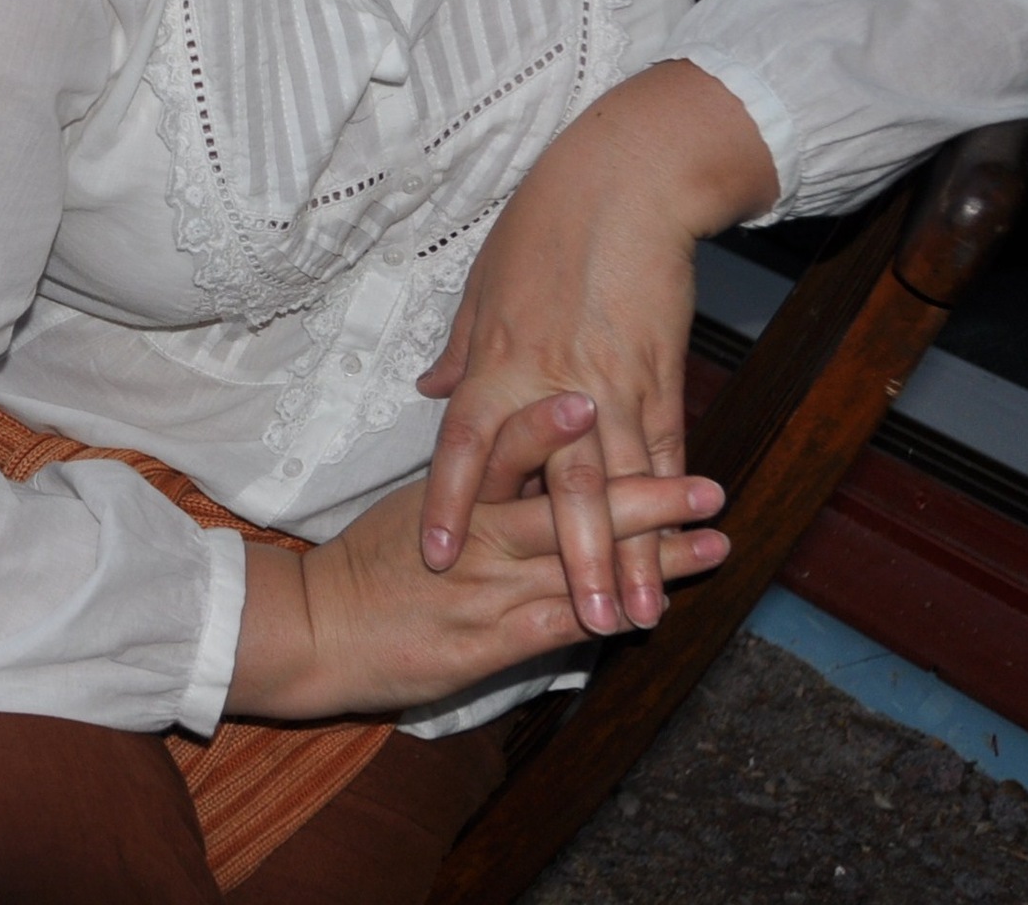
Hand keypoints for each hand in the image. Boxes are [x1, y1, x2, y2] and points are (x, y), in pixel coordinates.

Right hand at [228, 415, 727, 720]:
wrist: (317, 630)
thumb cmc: (366, 559)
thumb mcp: (414, 491)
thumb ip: (459, 450)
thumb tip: (467, 385)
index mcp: (458, 486)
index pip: (512, 442)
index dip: (558, 422)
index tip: (604, 395)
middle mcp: (478, 531)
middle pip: (571, 504)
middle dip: (647, 495)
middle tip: (709, 486)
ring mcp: (486, 587)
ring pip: (581, 564)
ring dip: (651, 558)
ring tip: (710, 545)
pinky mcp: (488, 642)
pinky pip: (559, 623)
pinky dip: (608, 614)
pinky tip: (653, 610)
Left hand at [415, 60, 776, 635]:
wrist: (626, 182)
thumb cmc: (545, 225)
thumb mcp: (485, 282)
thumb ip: (463, 349)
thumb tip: (432, 390)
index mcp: (499, 362)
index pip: (467, 447)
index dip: (449, 504)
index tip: (436, 558)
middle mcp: (557, 385)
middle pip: (565, 488)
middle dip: (574, 565)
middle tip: (582, 631)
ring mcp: (617, 384)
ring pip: (624, 486)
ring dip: (632, 556)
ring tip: (638, 617)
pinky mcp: (662, 374)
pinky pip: (665, 449)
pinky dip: (668, 501)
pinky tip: (680, 544)